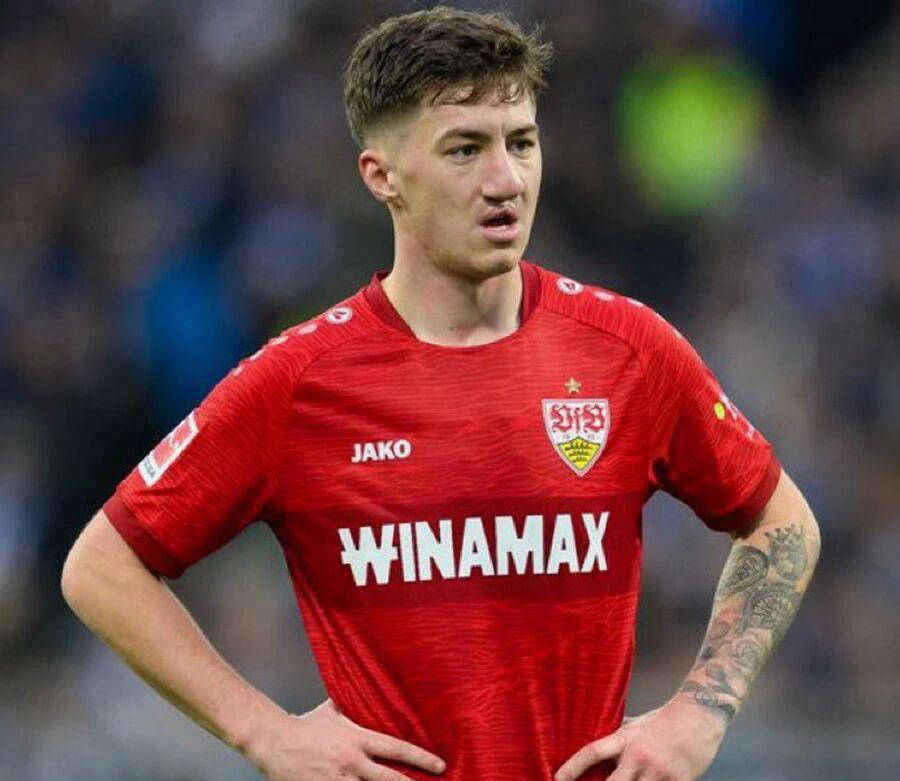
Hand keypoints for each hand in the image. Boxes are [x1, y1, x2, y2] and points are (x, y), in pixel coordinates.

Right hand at [246, 698, 445, 780]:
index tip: (440, 765)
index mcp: (357, 739)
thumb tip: (367, 688)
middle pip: (389, 780)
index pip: (396, 748)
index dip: (421, 758)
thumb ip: (352, 704)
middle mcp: (351, 763)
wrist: (274, 741)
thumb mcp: (332, 710)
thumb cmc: (306, 725)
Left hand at [555, 697, 727, 780]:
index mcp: (626, 739)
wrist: (699, 716)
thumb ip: (619, 739)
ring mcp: (659, 772)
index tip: (557, 778)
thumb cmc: (664, 720)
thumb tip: (599, 748)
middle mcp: (639, 756)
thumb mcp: (636, 725)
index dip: (573, 766)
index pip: (593, 752)